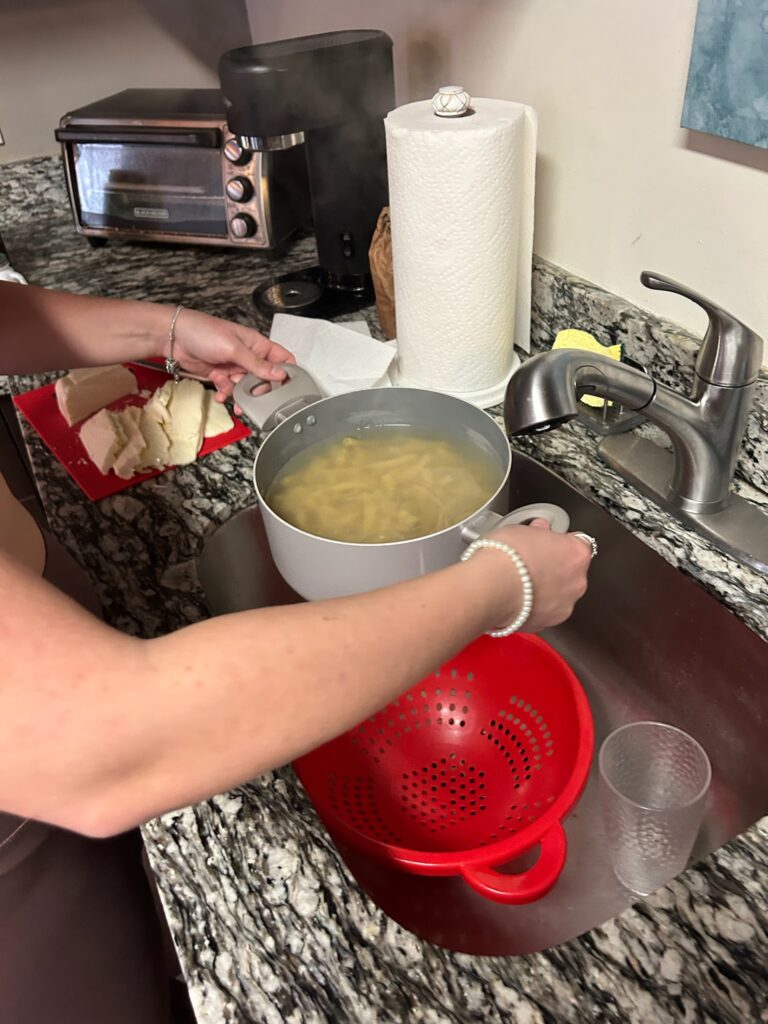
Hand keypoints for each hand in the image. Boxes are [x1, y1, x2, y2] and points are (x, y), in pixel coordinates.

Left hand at [169, 307, 294, 401]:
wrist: (173, 337)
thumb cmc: (203, 331)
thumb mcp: (234, 348)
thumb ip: (257, 364)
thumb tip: (280, 374)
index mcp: (257, 344)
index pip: (282, 359)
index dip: (287, 373)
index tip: (287, 388)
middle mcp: (248, 356)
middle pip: (265, 379)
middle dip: (260, 391)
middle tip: (255, 397)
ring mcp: (234, 367)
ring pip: (247, 388)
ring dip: (241, 396)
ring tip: (234, 400)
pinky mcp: (221, 376)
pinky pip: (230, 390)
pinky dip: (225, 394)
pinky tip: (219, 393)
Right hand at [471, 519, 591, 632]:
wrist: (490, 588)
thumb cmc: (506, 557)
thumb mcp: (520, 530)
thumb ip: (537, 532)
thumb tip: (539, 531)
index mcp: (576, 553)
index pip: (578, 544)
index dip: (560, 543)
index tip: (547, 543)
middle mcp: (577, 581)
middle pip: (571, 572)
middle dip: (555, 568)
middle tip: (530, 563)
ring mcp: (565, 605)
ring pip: (560, 594)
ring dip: (546, 590)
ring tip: (520, 583)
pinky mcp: (549, 623)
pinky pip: (545, 612)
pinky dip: (535, 607)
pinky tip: (517, 599)